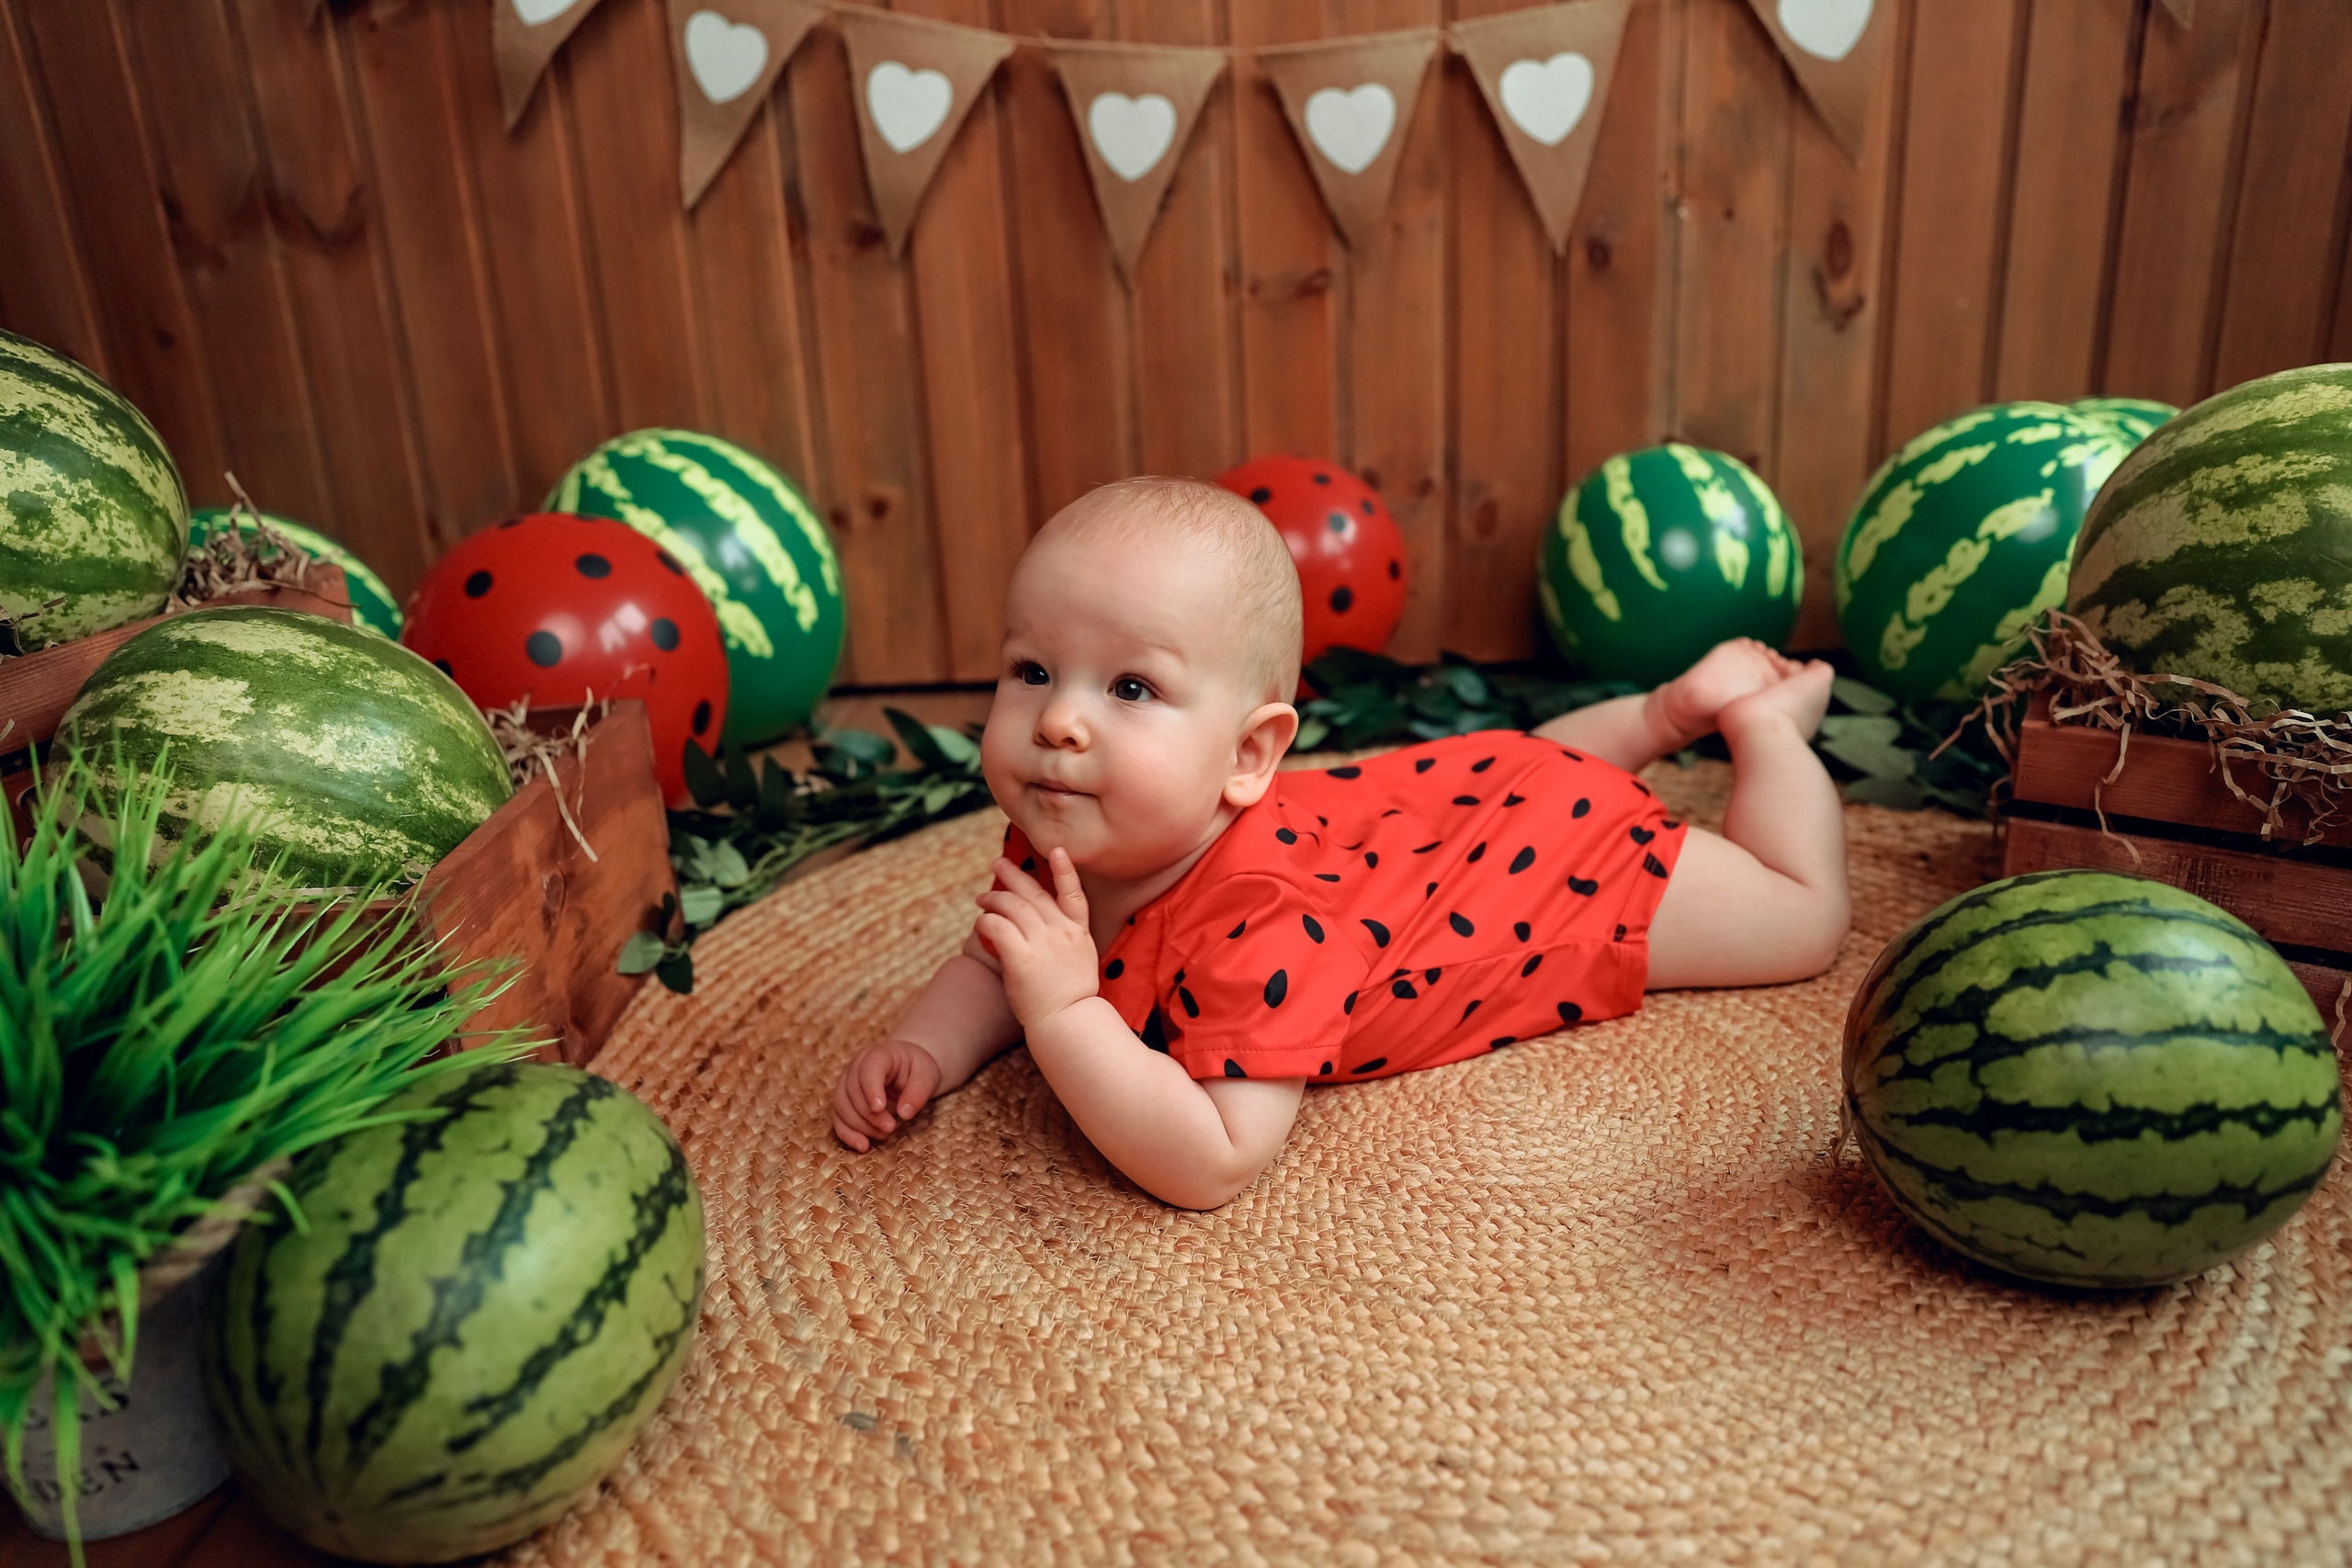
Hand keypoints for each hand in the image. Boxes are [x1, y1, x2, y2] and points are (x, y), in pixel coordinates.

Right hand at [832, 1038, 941, 1151]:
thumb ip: (918, 1091)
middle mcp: (856, 1067)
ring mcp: (846, 1084)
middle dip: (870, 1114)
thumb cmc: (916, 1068)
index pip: (868, 1069)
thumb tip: (905, 1113)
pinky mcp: (844, 1101)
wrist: (906, 1066)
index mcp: (879, 1054)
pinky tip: (863, 1146)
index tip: (880, 1108)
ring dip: (860, 1126)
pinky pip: (838, 1119)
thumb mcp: (927, 1074)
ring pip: (841, 1106)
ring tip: (884, 1134)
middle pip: (853, 1091)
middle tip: (891, 1127)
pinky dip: (848, 1134)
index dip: (871, 1089)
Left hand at [974, 848, 1099, 1027]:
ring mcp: (1042, 942)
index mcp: (1079, 933)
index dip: (1065, 869)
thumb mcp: (1079, 963)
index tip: (1056, 850)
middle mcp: (1061, 931)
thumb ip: (1063, 943)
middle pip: (1034, 893)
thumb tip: (1038, 933)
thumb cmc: (1071, 1001)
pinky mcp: (1021, 956)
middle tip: (997, 863)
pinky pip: (997, 927)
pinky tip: (980, 923)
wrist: (1068, 1022)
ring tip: (981, 898)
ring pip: (1011, 906)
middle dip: (1013, 875)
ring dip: (993, 898)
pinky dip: (986, 921)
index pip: (1073, 894)